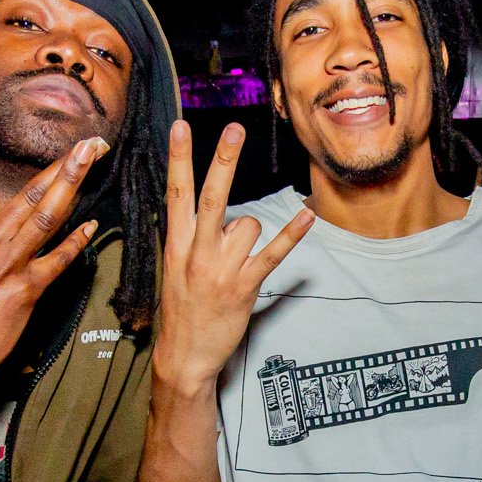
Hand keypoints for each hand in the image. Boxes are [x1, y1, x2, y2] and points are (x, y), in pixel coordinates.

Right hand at [0, 87, 105, 396]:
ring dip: (73, 186)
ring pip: (47, 217)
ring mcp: (6, 266)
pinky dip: (76, 242)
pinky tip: (93, 225)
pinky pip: (57, 261)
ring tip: (94, 161)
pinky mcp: (25, 292)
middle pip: (25, 191)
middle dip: (60, 163)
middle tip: (88, 139)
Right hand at [152, 120, 313, 392]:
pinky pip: (271, 254)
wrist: (184, 356)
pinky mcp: (243, 287)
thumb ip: (192, 237)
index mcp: (175, 244)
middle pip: (211, 197)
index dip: (179, 158)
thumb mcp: (175, 267)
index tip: (180, 125)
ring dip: (249, 235)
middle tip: (235, 129)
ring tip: (236, 261)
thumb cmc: (183, 308)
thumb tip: (219, 212)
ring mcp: (220, 270)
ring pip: (247, 224)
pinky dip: (290, 236)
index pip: (175, 192)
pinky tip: (306, 218)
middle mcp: (196, 252)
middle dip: (223, 161)